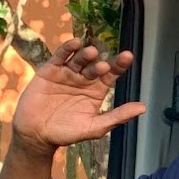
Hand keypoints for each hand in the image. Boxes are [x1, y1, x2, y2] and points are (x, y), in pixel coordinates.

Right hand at [9, 38, 146, 152]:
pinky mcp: (50, 70)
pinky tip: (74, 44)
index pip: (111, 75)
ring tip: (91, 52)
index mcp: (96, 90)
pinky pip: (60, 56)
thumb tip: (142, 108)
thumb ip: (117, 116)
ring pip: (79, 59)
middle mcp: (83, 79)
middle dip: (100, 64)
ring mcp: (67, 73)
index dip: (119, 65)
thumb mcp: (95, 127)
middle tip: (103, 66)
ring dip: (86, 55)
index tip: (127, 56)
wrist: (35, 134)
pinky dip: (67, 49)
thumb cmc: (66, 132)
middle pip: (95, 66)